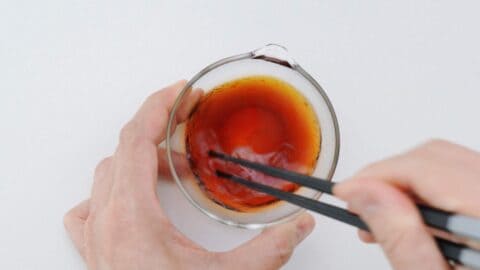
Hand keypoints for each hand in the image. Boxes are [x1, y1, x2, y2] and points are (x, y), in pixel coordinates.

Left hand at [63, 80, 314, 269]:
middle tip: (191, 126)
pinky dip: (115, 187)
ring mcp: (96, 234)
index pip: (137, 137)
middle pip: (125, 148)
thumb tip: (300, 226)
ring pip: (109, 172)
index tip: (184, 91)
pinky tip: (136, 196)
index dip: (161, 105)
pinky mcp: (95, 249)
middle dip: (162, 129)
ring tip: (176, 167)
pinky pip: (92, 203)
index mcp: (133, 216)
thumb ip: (270, 249)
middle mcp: (106, 219)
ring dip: (142, 159)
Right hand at [334, 140, 479, 269]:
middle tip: (360, 206)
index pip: (427, 169)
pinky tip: (411, 222)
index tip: (347, 194)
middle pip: (437, 158)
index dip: (378, 175)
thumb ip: (402, 239)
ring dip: (406, 185)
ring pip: (447, 165)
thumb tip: (365, 194)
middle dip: (389, 177)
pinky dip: (427, 194)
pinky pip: (460, 181)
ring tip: (380, 220)